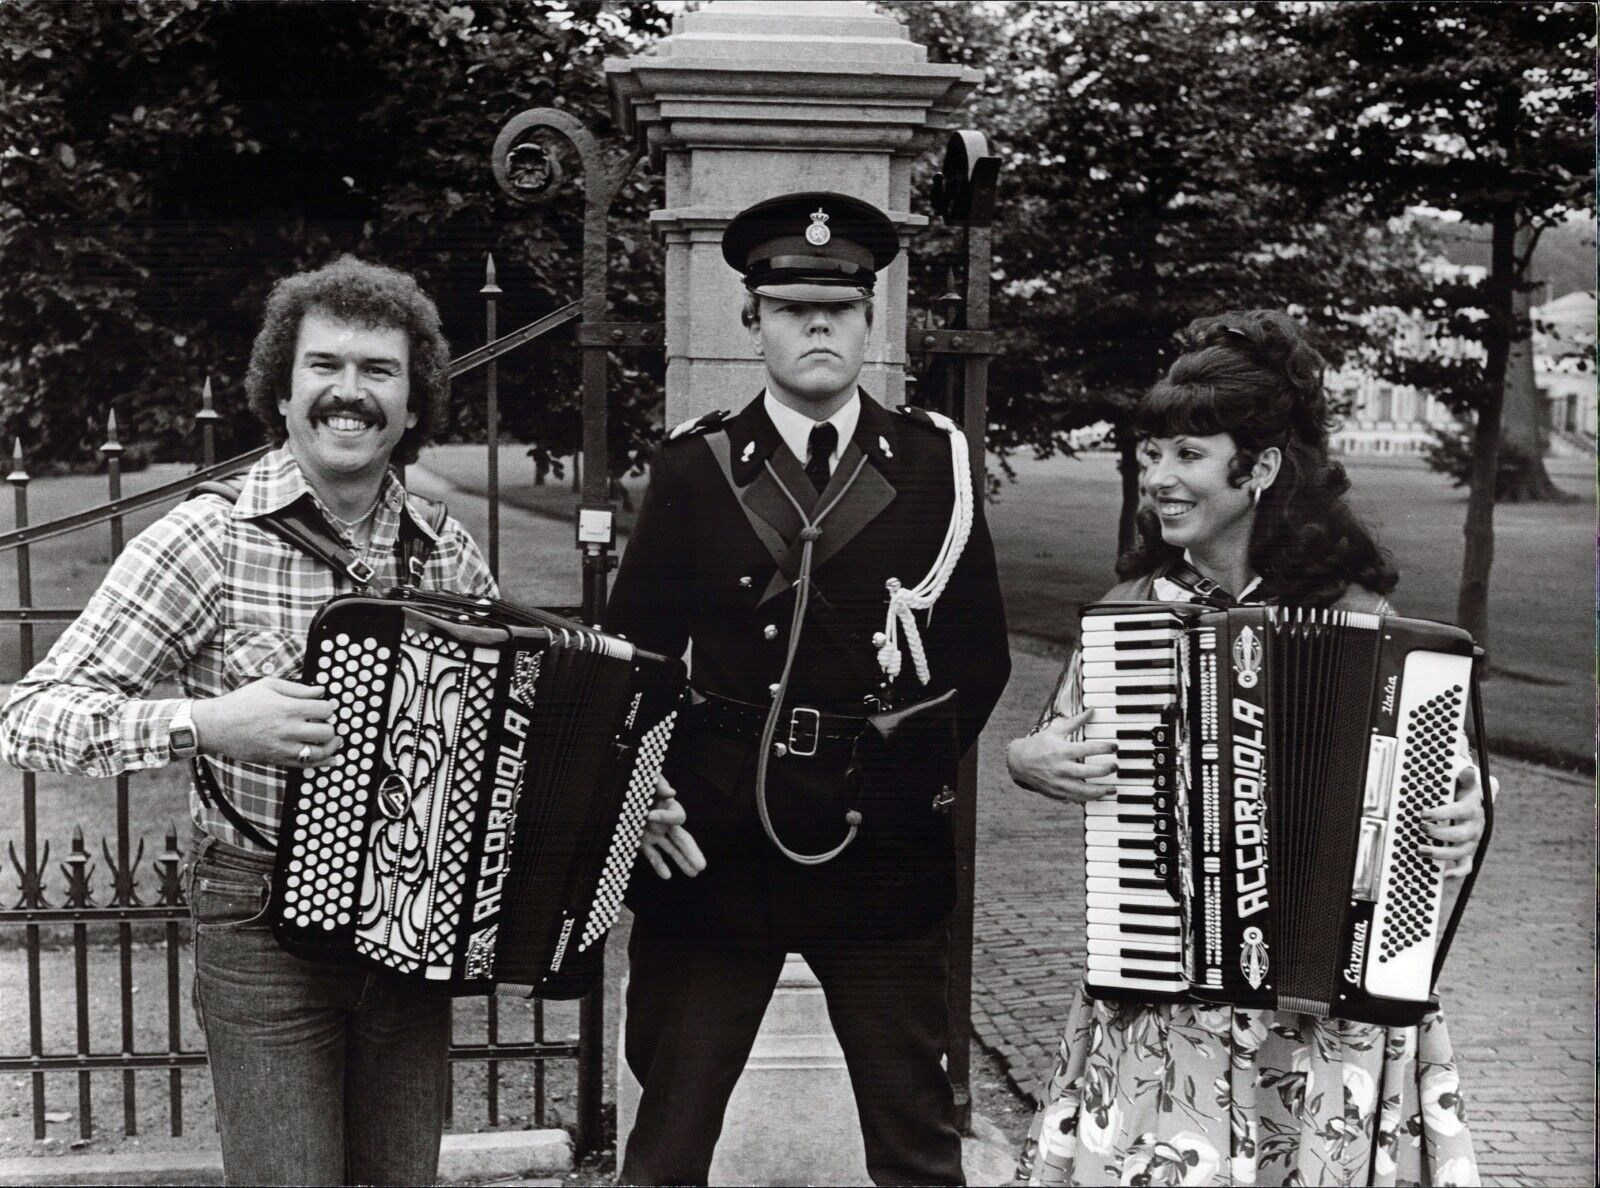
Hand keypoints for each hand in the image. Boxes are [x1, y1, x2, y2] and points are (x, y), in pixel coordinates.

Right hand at [190, 678, 339, 767]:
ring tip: (334, 740)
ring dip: (331, 746)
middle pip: (326, 732)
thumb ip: (297, 689)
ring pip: (319, 752)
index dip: (328, 708)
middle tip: (325, 723)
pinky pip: (305, 765)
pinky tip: (331, 759)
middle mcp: (287, 729)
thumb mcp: (268, 686)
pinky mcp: (276, 760)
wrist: (216, 726)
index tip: (325, 707)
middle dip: (330, 726)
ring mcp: (282, 747)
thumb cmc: (241, 702)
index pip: (324, 710)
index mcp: (287, 708)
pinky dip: (322, 763)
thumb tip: (321, 691)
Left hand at [639, 773, 705, 879]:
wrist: (613, 792)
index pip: (676, 816)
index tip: (649, 815)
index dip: (665, 817)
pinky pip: (652, 855)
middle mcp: (664, 822)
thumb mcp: (646, 779)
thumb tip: (672, 793)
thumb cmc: (634, 782)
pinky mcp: (641, 841)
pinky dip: (659, 865)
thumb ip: (658, 783)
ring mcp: (654, 833)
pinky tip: (667, 876)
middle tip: (702, 866)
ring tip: (694, 874)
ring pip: (672, 850)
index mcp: (667, 805)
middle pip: (682, 838)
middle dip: (691, 852)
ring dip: (682, 861)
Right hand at [1006, 710, 1117, 803]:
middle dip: (1106, 770)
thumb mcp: (1056, 730)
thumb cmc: (1038, 744)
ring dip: (1101, 791)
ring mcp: (1059, 783)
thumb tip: (1092, 710)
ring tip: (1113, 789)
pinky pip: (1076, 799)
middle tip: (1115, 766)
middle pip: (1089, 772)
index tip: (1114, 747)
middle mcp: (1061, 768)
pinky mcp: (1057, 793)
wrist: (1018, 762)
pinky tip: (1098, 796)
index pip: (1088, 749)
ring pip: (1084, 791)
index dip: (1104, 748)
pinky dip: (1089, 798)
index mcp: (1061, 751)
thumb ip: (1076, 721)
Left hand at [1422, 764, 1493, 878]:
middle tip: (1420, 828)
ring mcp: (1472, 840)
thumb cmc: (1465, 790)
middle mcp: (1475, 826)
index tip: (1424, 813)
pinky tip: (1444, 875)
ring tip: (1421, 850)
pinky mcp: (1468, 850)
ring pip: (1460, 852)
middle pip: (1459, 835)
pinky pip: (1466, 865)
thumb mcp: (1466, 780)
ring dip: (1440, 854)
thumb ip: (1466, 776)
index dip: (1442, 814)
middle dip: (1438, 834)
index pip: (1460, 812)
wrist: (1476, 799)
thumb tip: (1468, 770)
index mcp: (1473, 808)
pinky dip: (1457, 872)